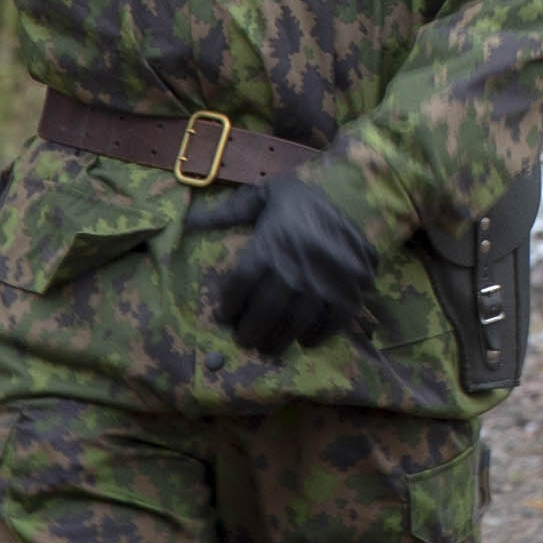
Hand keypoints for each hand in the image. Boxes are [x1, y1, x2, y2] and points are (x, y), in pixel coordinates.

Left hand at [186, 168, 382, 355]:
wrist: (349, 198)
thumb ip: (230, 211)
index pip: (240, 284)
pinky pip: (334, 321)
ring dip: (280, 340)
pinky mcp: (353, 287)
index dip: (228, 305)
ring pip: (298, 322)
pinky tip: (306, 339)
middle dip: (250, 331)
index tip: (223, 316)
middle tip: (244, 340)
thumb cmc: (300, 200)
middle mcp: (296, 264)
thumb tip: (189, 221)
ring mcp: (327, 279)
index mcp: (271, 243)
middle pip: (266, 310)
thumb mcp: (265, 195)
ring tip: (269, 347)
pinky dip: (319, 335)